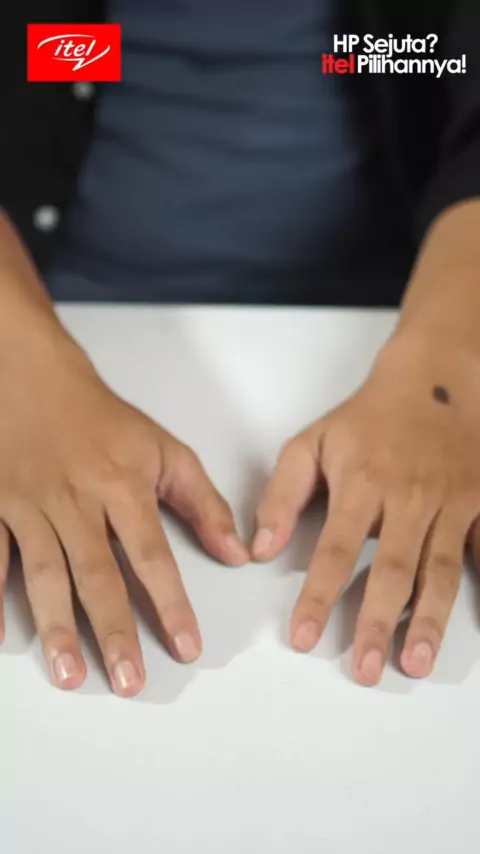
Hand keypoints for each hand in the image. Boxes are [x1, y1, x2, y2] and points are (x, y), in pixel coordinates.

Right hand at [0, 332, 247, 695]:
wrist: (33, 378)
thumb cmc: (101, 418)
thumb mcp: (163, 450)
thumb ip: (202, 503)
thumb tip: (237, 553)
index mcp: (122, 487)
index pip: (152, 555)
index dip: (171, 603)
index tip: (187, 647)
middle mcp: (77, 501)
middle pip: (97, 574)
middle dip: (113, 631)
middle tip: (129, 682)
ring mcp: (32, 505)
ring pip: (45, 573)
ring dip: (57, 626)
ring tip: (70, 674)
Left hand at [253, 334, 479, 684]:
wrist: (432, 381)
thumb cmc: (367, 419)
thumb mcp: (312, 443)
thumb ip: (283, 495)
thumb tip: (260, 549)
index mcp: (362, 484)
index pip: (335, 550)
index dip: (319, 597)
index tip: (304, 638)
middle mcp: (407, 498)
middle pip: (393, 569)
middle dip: (379, 623)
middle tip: (366, 670)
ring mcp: (449, 503)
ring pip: (440, 570)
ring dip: (430, 619)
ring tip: (416, 662)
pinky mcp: (478, 503)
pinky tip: (477, 623)